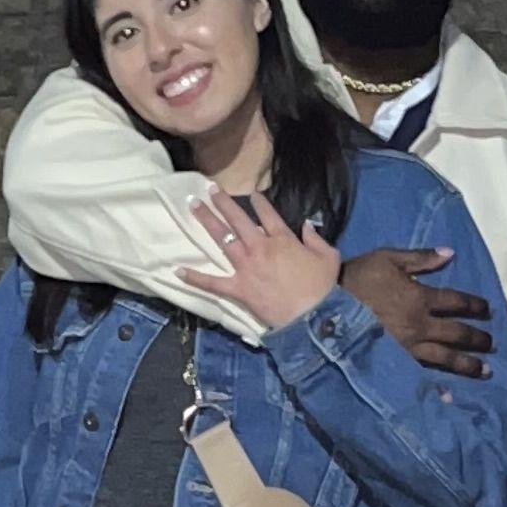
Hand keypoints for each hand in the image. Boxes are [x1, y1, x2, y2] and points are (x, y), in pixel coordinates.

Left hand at [177, 187, 344, 329]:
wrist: (311, 316)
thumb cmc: (322, 288)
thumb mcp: (328, 257)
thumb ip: (317, 238)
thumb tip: (308, 225)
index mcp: (282, 239)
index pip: (268, 214)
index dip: (259, 202)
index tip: (252, 193)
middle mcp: (260, 247)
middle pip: (238, 220)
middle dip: (223, 202)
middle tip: (210, 189)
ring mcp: (246, 267)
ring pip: (223, 239)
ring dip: (207, 221)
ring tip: (194, 206)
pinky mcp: (238, 288)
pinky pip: (213, 282)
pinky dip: (195, 278)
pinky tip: (178, 270)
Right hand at [339, 244, 493, 376]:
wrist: (326, 305)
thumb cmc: (357, 278)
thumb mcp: (388, 259)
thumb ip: (420, 258)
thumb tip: (450, 253)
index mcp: (421, 298)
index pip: (457, 302)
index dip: (475, 305)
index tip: (487, 310)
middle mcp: (420, 326)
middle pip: (457, 334)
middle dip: (478, 339)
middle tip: (492, 344)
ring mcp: (409, 348)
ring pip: (445, 358)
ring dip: (468, 365)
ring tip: (485, 371)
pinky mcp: (396, 362)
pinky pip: (421, 375)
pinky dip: (436, 388)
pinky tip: (449, 397)